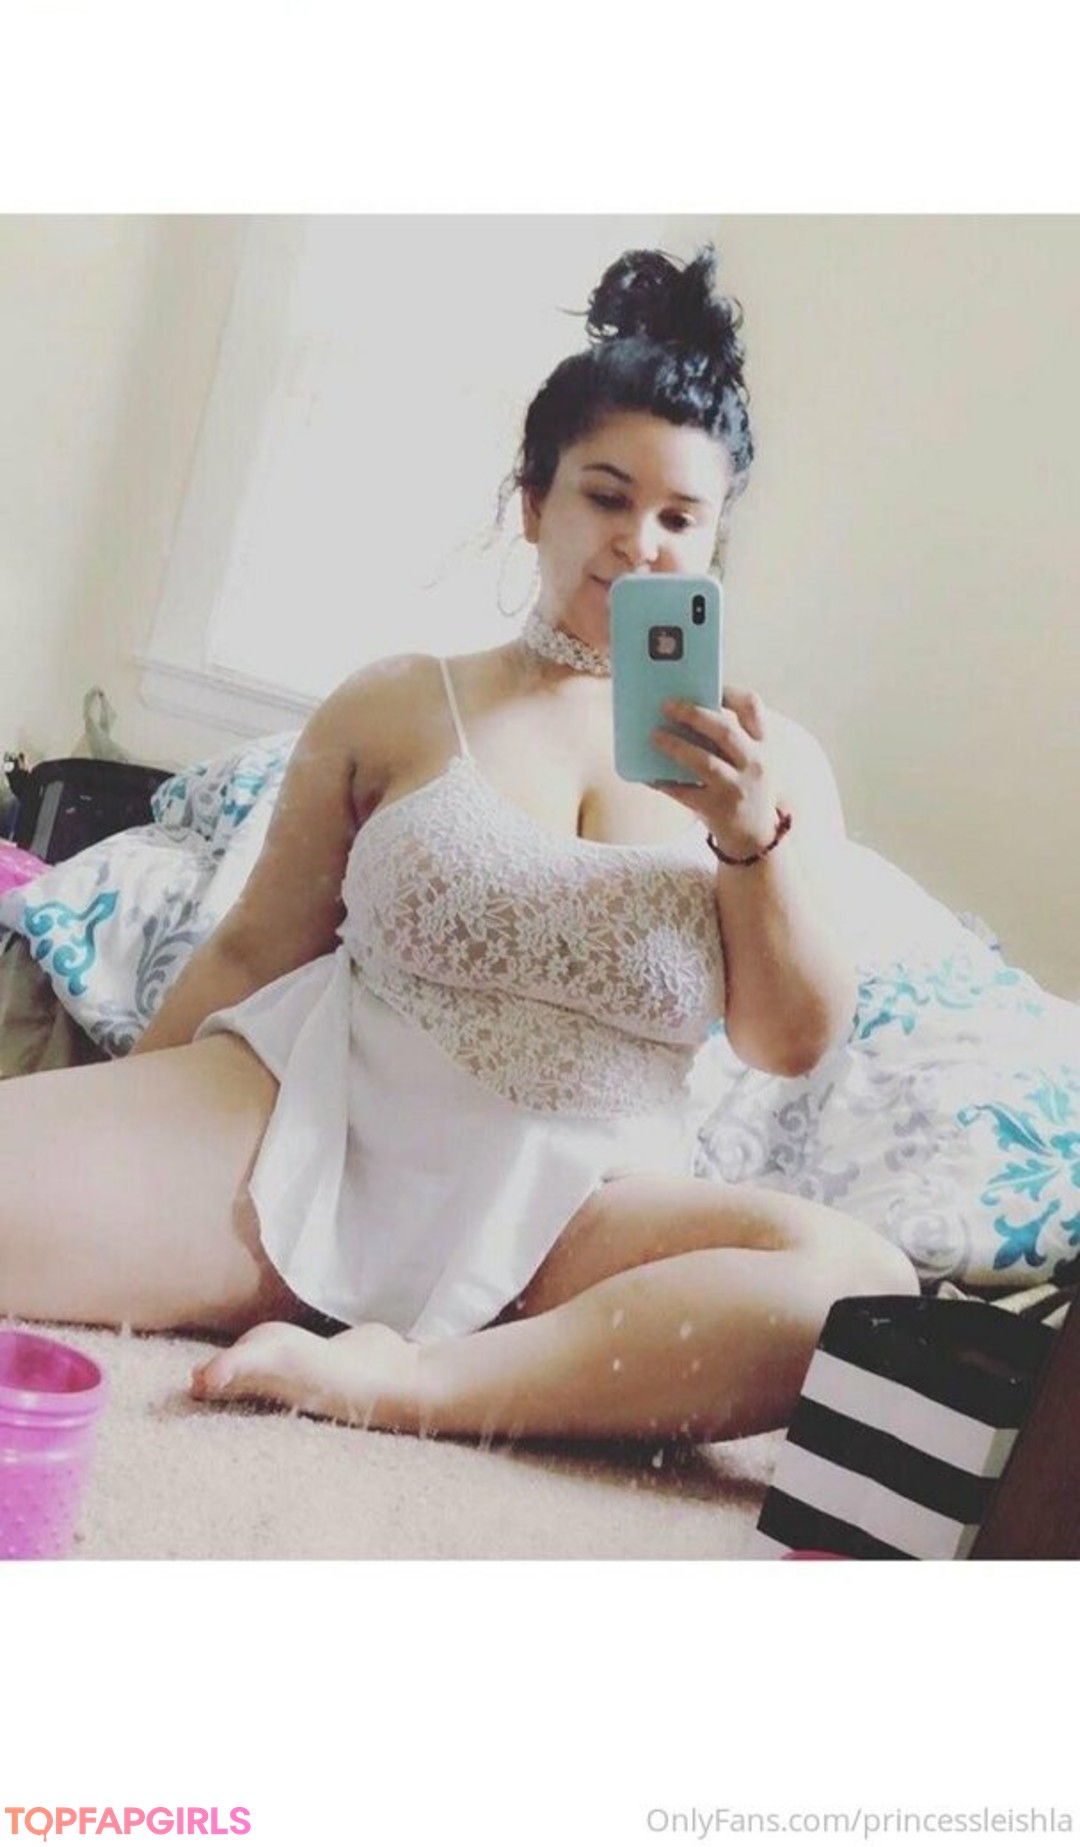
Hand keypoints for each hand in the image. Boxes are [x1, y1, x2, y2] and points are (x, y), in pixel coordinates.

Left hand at [650, 686, 782, 859]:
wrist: (756, 837)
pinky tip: (648, 775)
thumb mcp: (751, 760)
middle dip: (693, 714)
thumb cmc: (745, 788)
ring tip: (654, 735)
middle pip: (724, 731)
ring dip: (675, 746)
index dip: (728, 691)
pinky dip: (665, 783)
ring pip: (704, 762)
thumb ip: (730, 738)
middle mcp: (755, 764)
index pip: (753, 708)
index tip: (705, 683)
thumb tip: (683, 713)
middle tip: (666, 704)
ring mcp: (737, 788)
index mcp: (763, 745)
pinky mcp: (718, 810)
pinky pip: (685, 793)